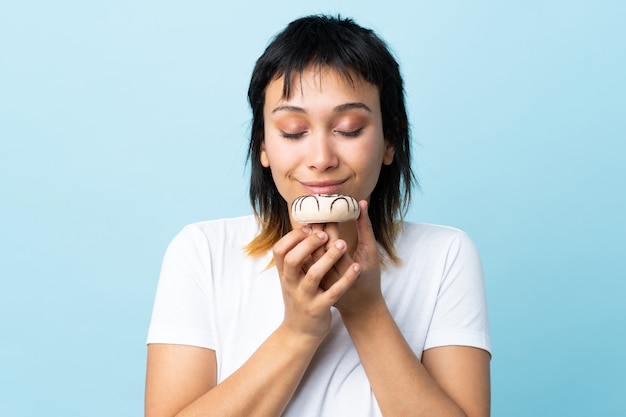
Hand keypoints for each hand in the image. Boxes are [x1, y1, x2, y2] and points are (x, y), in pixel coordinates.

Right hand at [272, 225, 360, 339]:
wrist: (299, 333)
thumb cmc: (298, 299)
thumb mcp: (290, 280)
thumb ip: (294, 259)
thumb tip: (304, 230)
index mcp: (284, 275)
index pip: (280, 250)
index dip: (292, 237)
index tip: (308, 227)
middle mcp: (291, 285)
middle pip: (293, 260)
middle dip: (308, 244)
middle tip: (325, 233)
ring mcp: (305, 297)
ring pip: (314, 275)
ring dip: (328, 257)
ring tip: (343, 244)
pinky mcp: (319, 309)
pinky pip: (333, 293)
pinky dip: (346, 279)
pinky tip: (356, 268)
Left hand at [312, 201, 384, 317]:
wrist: (360, 307)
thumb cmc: (369, 277)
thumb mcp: (370, 252)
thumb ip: (365, 227)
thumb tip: (361, 203)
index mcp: (348, 268)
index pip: (333, 241)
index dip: (329, 224)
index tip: (329, 209)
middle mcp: (331, 276)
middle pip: (317, 248)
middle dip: (316, 228)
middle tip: (317, 211)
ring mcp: (321, 281)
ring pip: (307, 256)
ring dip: (307, 238)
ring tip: (311, 222)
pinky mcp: (314, 283)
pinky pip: (304, 264)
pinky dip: (303, 249)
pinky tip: (306, 237)